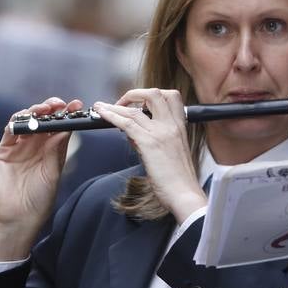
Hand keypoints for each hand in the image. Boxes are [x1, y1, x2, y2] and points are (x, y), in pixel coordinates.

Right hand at [0, 97, 79, 261]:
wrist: (20, 216)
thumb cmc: (41, 198)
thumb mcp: (53, 172)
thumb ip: (56, 151)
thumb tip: (66, 129)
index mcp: (51, 149)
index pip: (59, 126)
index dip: (67, 114)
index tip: (77, 106)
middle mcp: (35, 144)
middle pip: (43, 119)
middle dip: (51, 108)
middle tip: (59, 104)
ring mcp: (19, 146)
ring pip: (26, 121)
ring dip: (34, 111)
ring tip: (45, 109)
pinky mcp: (4, 150)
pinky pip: (9, 132)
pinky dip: (17, 123)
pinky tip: (27, 119)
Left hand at [94, 88, 206, 222]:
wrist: (185, 194)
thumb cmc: (180, 179)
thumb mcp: (172, 153)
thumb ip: (155, 139)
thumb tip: (134, 134)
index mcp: (180, 127)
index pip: (171, 97)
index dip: (153, 95)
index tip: (140, 102)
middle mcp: (172, 125)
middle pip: (154, 94)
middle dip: (135, 94)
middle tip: (122, 102)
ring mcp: (161, 132)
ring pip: (134, 110)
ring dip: (114, 106)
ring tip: (101, 107)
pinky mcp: (149, 143)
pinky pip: (127, 123)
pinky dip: (111, 116)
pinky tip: (102, 115)